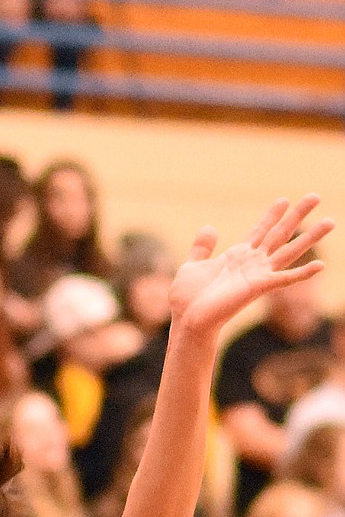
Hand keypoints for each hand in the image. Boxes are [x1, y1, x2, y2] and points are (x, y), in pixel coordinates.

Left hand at [168, 195, 332, 338]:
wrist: (186, 320)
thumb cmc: (187, 299)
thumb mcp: (191, 266)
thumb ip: (202, 248)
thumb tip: (210, 227)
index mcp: (236, 257)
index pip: (259, 231)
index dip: (271, 215)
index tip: (283, 200)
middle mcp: (251, 264)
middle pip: (279, 234)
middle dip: (297, 215)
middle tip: (315, 196)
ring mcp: (257, 275)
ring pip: (289, 251)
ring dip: (310, 237)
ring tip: (331, 221)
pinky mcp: (258, 287)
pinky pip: (284, 279)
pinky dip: (302, 273)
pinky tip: (321, 265)